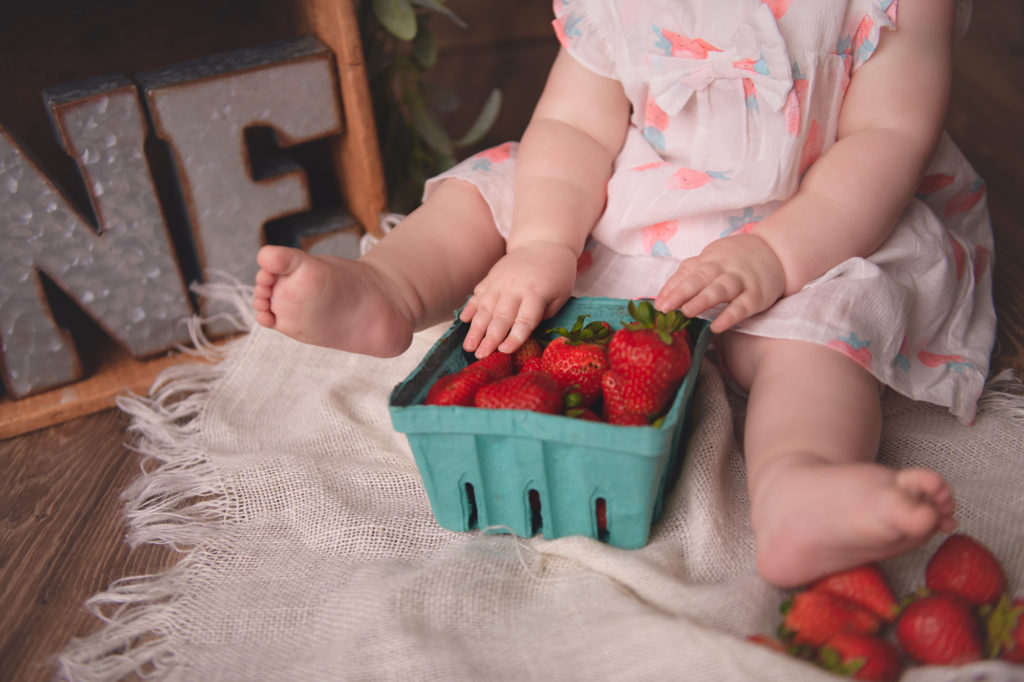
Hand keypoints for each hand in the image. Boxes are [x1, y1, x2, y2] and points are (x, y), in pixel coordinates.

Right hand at [460, 240, 577, 356]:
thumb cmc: (557, 275)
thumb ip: (543, 315)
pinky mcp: (491, 276)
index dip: (514, 337)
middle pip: (500, 316)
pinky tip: (463, 321)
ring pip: (485, 307)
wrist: (544, 243)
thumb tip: (523, 332)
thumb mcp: (561, 296)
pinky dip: (470, 307)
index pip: (524, 320)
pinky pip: (478, 293)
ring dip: (475, 328)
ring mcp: (500, 280)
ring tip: (468, 346)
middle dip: (489, 338)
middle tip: (480, 356)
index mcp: (536, 293)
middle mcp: (515, 287)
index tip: (504, 352)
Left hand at [654, 233, 785, 332]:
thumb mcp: (712, 261)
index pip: (687, 272)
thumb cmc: (735, 261)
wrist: (775, 251)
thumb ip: (689, 276)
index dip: (671, 287)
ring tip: (686, 312)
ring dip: (702, 300)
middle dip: (680, 293)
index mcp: (709, 260)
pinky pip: (742, 306)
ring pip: (720, 289)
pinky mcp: (756, 295)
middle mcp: (723, 269)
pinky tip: (717, 326)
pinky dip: (729, 316)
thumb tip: (662, 298)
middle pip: (700, 278)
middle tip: (665, 309)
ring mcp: (741, 281)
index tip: (657, 304)